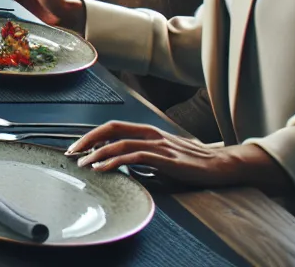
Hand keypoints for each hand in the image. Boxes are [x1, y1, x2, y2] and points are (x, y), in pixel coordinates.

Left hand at [67, 122, 290, 191]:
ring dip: (98, 153)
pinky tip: (104, 168)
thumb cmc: (192, 162)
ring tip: (83, 164)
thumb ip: (142, 156)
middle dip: (88, 140)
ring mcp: (160, 145)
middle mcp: (152, 134)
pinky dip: (116, 160)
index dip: (92, 134)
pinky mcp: (167, 159)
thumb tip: (120, 163)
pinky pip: (136, 156)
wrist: (223, 165)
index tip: (76, 146)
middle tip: (71, 153)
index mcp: (149, 131)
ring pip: (121, 143)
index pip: (113, 127)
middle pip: (111, 129)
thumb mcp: (163, 157)